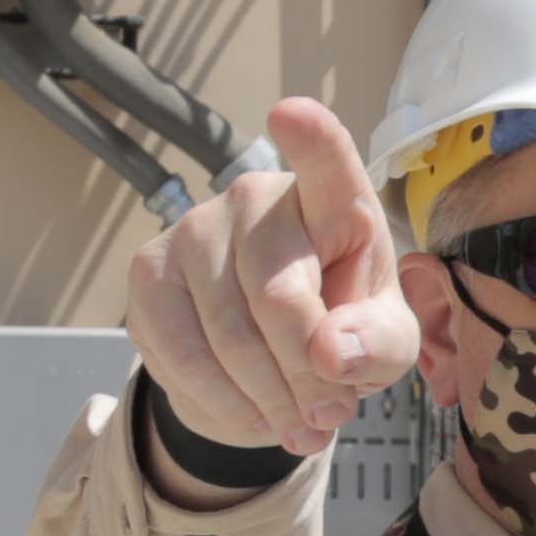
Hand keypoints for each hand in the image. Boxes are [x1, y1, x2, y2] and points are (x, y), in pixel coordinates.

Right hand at [121, 96, 422, 477]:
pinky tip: (252, 411)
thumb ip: (379, 345)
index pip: (326, 162)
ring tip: (298, 422)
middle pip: (277, 293)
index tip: (293, 114)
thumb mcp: (386, 344)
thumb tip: (332, 351)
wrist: (275, 363)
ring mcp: (196, 226)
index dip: (311, 139)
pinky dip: (224, 402)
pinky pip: (181, 353)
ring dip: (270, 398)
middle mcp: (259, 196)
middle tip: (329, 412)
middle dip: (308, 373)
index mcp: (335, 201)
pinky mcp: (148, 270)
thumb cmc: (344, 330)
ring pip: (228, 334)